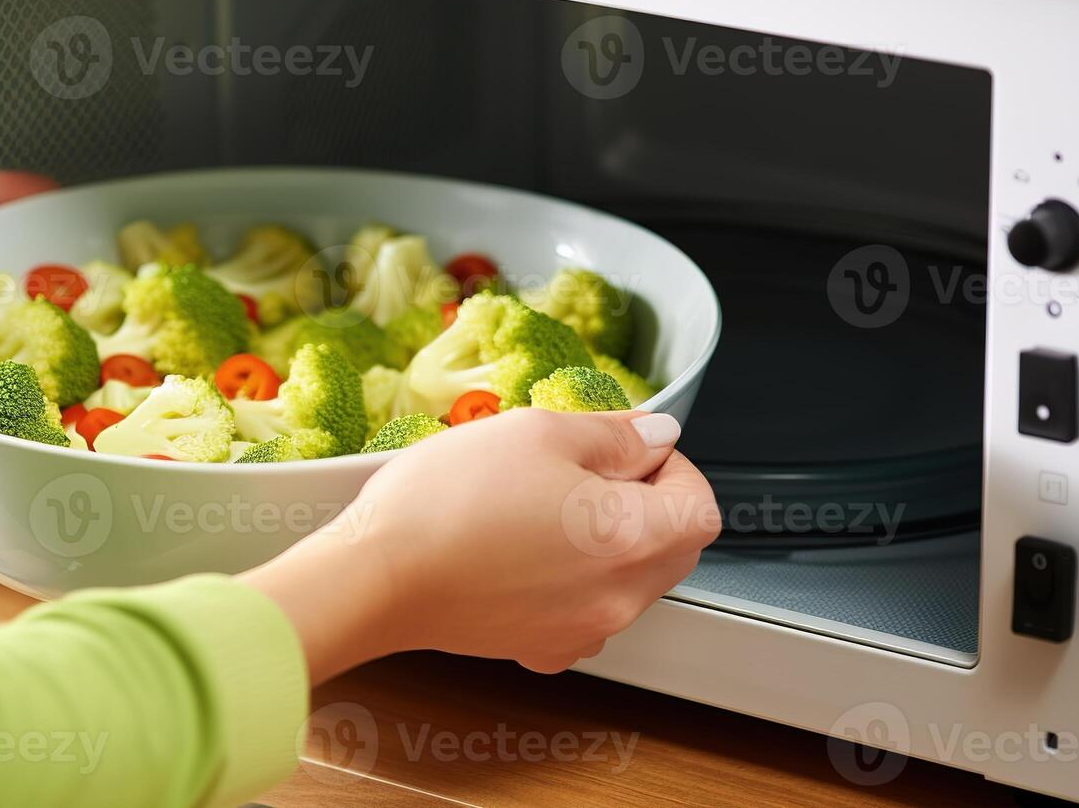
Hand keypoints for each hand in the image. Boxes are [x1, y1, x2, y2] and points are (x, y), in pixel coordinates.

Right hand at [241, 408, 719, 681]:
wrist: (376, 576)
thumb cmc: (448, 502)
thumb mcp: (538, 431)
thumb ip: (614, 434)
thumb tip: (657, 434)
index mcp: (632, 539)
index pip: (702, 505)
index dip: (672, 466)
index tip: (629, 447)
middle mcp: (619, 598)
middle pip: (674, 549)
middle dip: (648, 504)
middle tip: (586, 470)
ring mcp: (581, 631)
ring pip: (629, 580)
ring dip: (608, 541)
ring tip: (543, 506)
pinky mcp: (539, 648)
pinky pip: (582, 608)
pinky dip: (569, 578)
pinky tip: (520, 548)